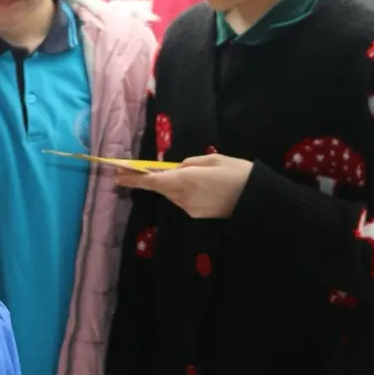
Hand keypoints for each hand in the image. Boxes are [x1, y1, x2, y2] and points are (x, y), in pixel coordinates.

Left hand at [115, 155, 253, 218]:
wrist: (257, 200)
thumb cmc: (237, 173)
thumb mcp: (213, 159)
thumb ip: (190, 163)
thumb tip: (176, 169)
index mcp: (185, 180)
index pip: (152, 181)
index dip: (133, 179)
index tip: (117, 176)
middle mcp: (183, 197)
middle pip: (160, 188)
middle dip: (149, 179)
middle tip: (134, 170)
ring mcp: (190, 209)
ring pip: (172, 194)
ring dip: (169, 185)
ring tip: (185, 174)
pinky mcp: (197, 215)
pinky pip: (183, 200)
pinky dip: (182, 192)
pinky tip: (198, 186)